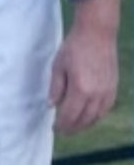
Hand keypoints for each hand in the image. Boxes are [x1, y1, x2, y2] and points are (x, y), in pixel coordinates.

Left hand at [49, 16, 117, 132]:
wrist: (97, 34)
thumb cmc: (74, 48)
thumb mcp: (58, 66)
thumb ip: (55, 88)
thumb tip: (51, 105)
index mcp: (80, 89)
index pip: (70, 114)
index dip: (62, 124)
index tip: (55, 128)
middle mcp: (96, 94)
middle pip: (84, 119)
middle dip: (73, 127)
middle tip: (63, 130)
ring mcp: (107, 92)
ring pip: (96, 116)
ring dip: (85, 124)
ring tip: (74, 126)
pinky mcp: (113, 88)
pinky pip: (105, 109)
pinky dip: (97, 116)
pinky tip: (89, 115)